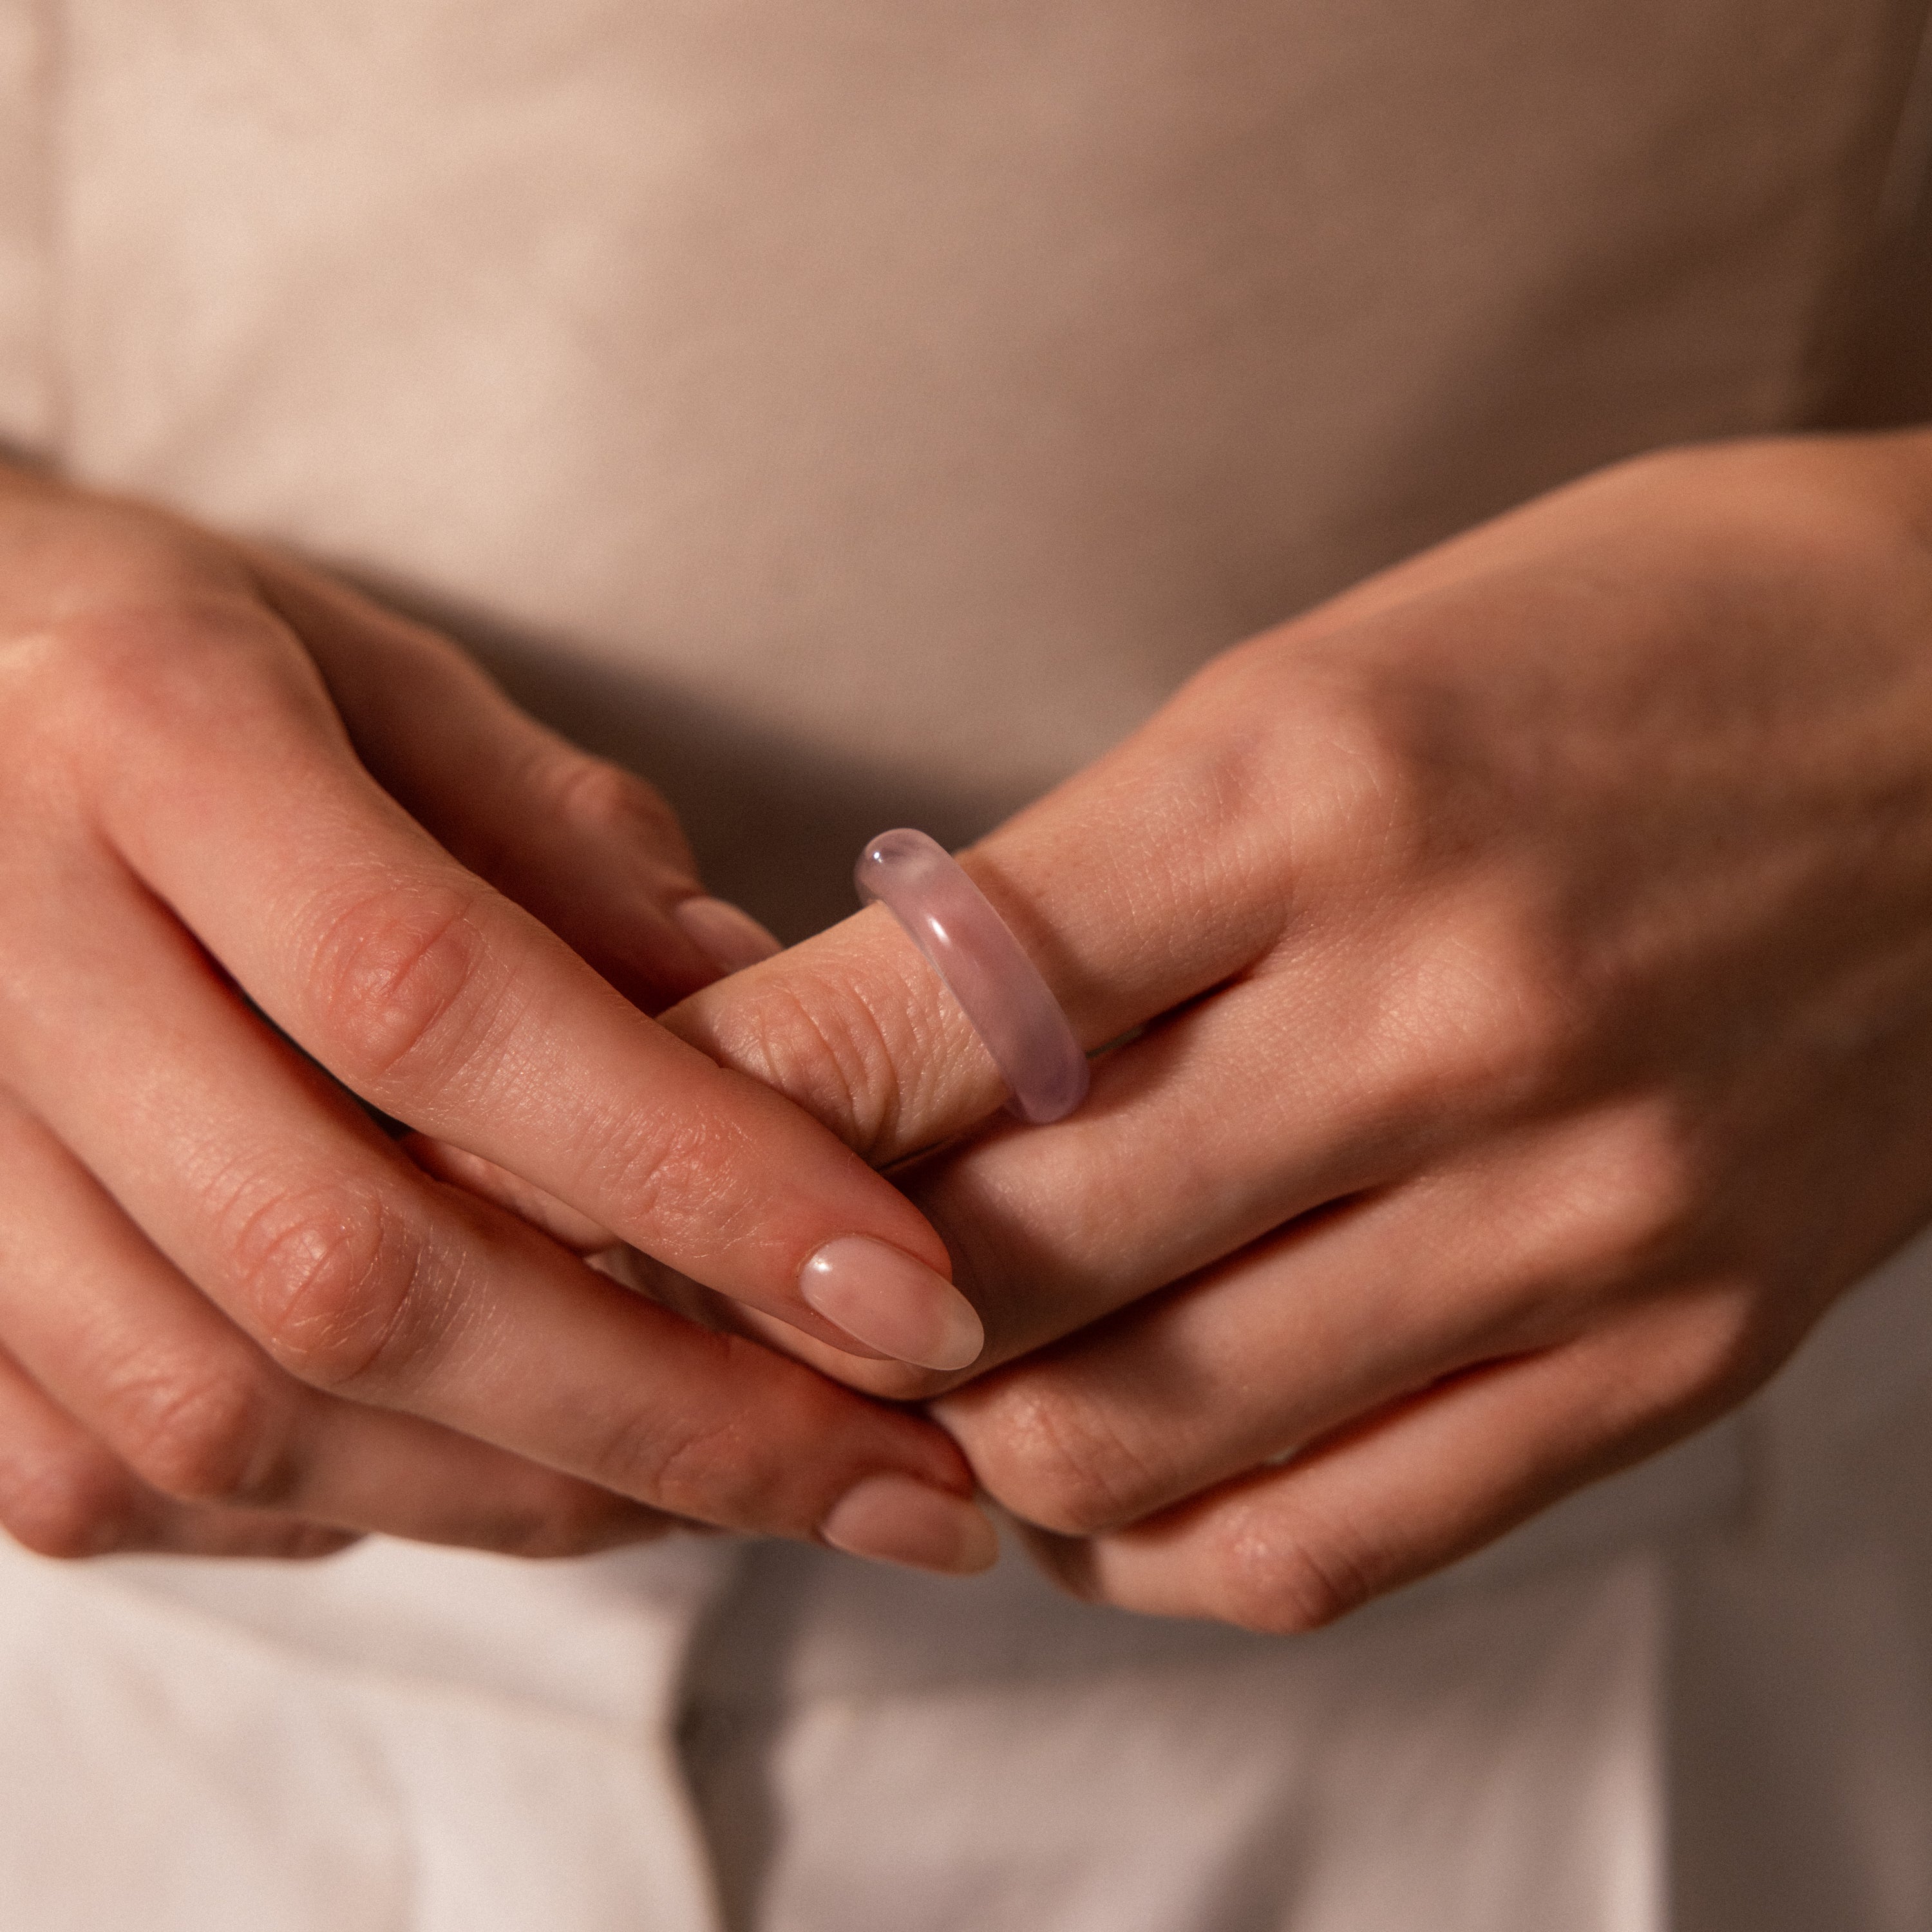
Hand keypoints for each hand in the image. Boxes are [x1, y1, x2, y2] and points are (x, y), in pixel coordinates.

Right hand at [0, 467, 993, 1573]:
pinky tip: (516, 1466)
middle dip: (670, 1415)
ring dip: (539, 1491)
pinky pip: (128, 1477)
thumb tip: (762, 1038)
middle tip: (899, 1480)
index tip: (915, 1299)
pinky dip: (358, 1505)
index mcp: (145, 742)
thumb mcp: (382, 674)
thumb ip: (568, 850)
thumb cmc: (168, 664)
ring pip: (239, 1418)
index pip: (443, 1006)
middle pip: (352, 1268)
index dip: (700, 1177)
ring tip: (750, 1488)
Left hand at [663, 429, 1931, 1625]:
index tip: (635, 1131)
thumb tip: (901, 1050)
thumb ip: (1118, 886)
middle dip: (817, 1284)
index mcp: (1320, 787)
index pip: (926, 1010)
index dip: (728, 1098)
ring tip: (912, 1387)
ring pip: (1141, 1432)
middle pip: (1001, 1251)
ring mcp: (1573, 1207)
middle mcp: (1440, 1012)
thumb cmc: (1638, 645)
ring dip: (968, 1436)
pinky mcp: (1674, 1345)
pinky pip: (1342, 1536)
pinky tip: (1098, 1484)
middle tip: (742, 1276)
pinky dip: (1161, 1545)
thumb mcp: (1337, 673)